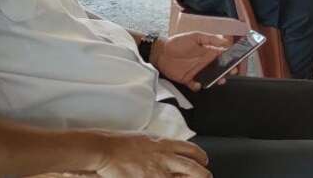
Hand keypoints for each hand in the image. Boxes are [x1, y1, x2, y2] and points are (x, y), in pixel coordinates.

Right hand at [94, 132, 210, 177]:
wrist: (106, 150)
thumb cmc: (121, 143)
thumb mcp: (147, 138)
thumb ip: (161, 146)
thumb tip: (169, 151)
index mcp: (165, 144)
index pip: (192, 150)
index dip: (201, 157)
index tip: (203, 161)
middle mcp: (165, 157)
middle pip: (193, 168)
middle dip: (203, 174)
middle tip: (206, 176)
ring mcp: (158, 172)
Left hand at [151, 32, 231, 90]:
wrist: (160, 51)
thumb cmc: (177, 42)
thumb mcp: (196, 36)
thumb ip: (211, 39)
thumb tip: (226, 42)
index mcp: (207, 52)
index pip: (222, 57)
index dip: (230, 60)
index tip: (235, 63)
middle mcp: (204, 63)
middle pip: (218, 69)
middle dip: (225, 73)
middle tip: (229, 74)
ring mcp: (196, 72)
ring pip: (210, 78)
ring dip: (215, 80)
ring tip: (218, 80)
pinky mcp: (187, 79)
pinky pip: (195, 85)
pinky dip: (197, 86)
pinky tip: (197, 84)